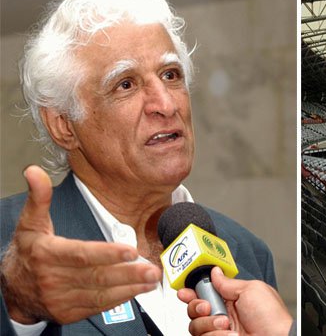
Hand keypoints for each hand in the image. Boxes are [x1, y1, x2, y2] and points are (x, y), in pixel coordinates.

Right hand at [0, 166, 160, 323]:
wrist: (11, 291)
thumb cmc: (27, 253)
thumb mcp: (29, 224)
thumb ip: (39, 198)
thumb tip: (35, 171)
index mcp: (46, 254)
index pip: (81, 254)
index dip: (107, 254)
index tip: (131, 251)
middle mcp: (52, 279)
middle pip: (96, 276)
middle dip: (128, 273)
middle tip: (152, 269)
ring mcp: (60, 299)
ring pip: (100, 294)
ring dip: (130, 288)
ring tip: (151, 279)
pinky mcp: (68, 314)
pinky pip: (98, 306)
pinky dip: (119, 299)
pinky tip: (137, 291)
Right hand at [178, 267, 291, 335]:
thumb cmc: (271, 316)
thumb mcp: (251, 290)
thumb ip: (229, 283)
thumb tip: (215, 273)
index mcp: (231, 298)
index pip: (204, 293)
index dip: (191, 292)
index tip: (184, 292)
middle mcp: (223, 314)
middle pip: (194, 309)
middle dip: (197, 306)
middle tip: (208, 307)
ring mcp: (219, 330)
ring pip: (196, 325)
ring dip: (209, 323)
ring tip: (226, 324)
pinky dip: (216, 335)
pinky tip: (230, 335)